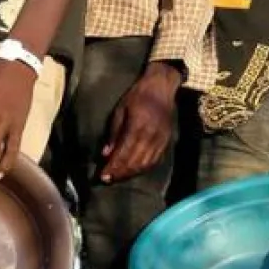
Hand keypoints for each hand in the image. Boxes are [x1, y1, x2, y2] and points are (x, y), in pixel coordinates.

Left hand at [99, 61, 181, 183]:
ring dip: (131, 174)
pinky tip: (134, 172)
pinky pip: (155, 161)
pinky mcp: (166, 142)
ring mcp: (160, 141)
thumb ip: (113, 134)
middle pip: (134, 163)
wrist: (161, 88)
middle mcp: (150, 137)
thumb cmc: (137, 97)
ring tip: (118, 177)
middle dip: (120, 173)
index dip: (113, 167)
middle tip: (107, 180)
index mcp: (137, 128)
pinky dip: (143, 169)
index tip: (102, 177)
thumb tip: (105, 154)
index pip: (123, 154)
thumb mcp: (120, 111)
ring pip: (145, 165)